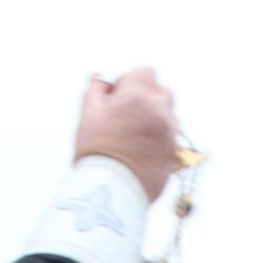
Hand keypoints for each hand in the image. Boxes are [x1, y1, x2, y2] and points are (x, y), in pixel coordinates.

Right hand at [74, 67, 180, 201]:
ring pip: (169, 115)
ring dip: (156, 118)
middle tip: (127, 115)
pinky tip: (141, 150)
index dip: (130, 81)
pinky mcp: (173, 154)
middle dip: (148, 97)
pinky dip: (159, 139)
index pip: (146, 72)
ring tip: (134, 135)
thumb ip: (96, 89)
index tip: (117, 97)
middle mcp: (160, 111)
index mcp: (139, 96)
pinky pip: (170, 138)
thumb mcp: (88, 113)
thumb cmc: (96, 150)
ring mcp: (170, 133)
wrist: (110, 190)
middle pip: (162, 91)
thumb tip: (100, 77)